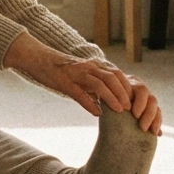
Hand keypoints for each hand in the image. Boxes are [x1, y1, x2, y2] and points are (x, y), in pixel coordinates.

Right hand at [2, 33, 161, 133]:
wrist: (38, 60)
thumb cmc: (60, 71)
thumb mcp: (80, 77)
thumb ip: (92, 88)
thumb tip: (101, 106)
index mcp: (94, 66)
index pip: (117, 74)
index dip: (128, 87)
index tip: (135, 102)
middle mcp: (89, 67)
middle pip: (112, 78)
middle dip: (124, 93)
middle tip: (131, 109)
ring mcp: (77, 74)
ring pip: (100, 83)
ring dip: (112, 97)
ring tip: (120, 111)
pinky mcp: (65, 82)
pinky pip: (80, 93)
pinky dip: (90, 103)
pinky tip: (97, 113)